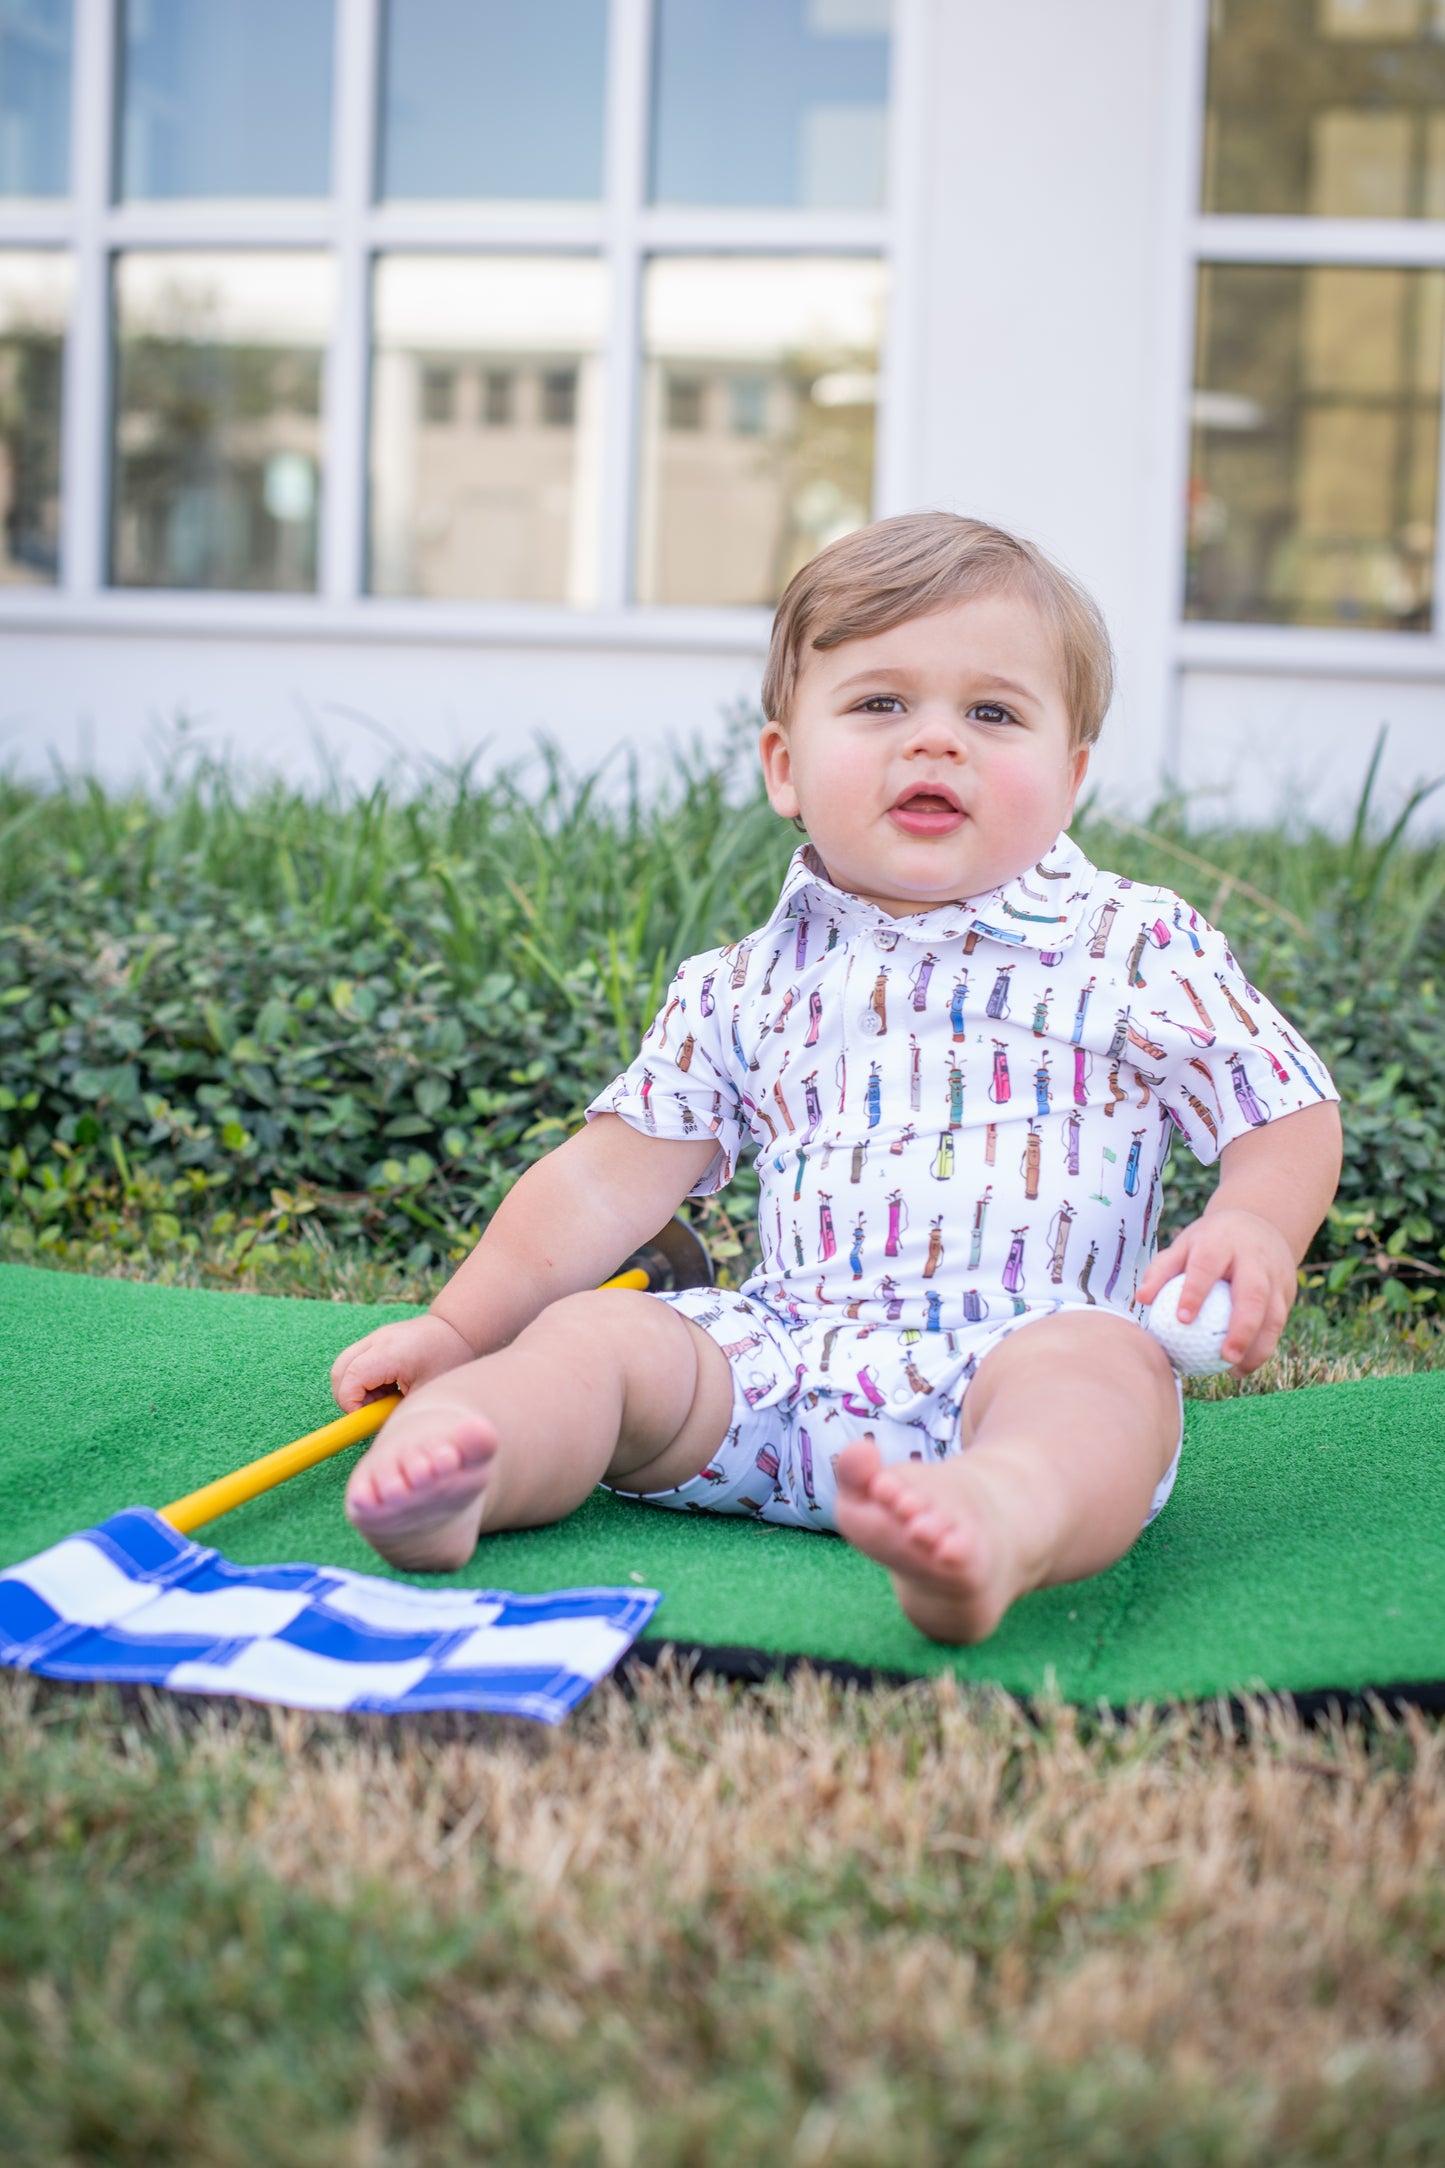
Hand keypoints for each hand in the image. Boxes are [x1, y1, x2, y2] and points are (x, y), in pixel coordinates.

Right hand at [330, 1312, 475, 1413]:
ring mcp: (374, 1337)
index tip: (367, 1416)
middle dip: (348, 1397)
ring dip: (355, 1388)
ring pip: (343, 1366)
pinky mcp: (376, 1339)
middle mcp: (377, 1340)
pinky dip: (362, 1379)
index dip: (351, 1403)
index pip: (350, 1379)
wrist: (458, 1328)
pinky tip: (387, 1386)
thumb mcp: (427, 1392)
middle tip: (374, 1410)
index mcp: (390, 1352)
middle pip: (339, 1371)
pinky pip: (355, 1361)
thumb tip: (377, 1430)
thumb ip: (398, 1411)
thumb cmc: (449, 1359)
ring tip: (384, 1397)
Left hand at [1135, 1207, 1297, 1375]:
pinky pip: (1278, 1324)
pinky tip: (1242, 1368)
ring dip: (1259, 1346)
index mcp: (1221, 1242)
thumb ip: (1162, 1270)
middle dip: (1242, 1327)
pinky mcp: (1287, 1292)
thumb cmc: (1210, 1242)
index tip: (1182, 1319)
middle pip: (1253, 1294)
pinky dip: (1263, 1348)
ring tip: (1235, 1371)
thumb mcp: (1185, 1245)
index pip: (1207, 1266)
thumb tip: (1142, 1299)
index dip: (1196, 1291)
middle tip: (1224, 1356)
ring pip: (1274, 1314)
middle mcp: (1254, 1258)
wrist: (1260, 1224)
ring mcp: (1276, 1276)